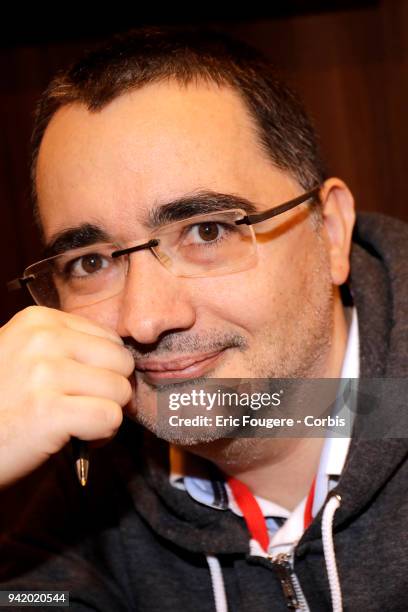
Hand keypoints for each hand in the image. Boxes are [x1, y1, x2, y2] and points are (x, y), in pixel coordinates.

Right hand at [0, 306, 133, 487]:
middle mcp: (42, 339)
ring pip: (120, 392)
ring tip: (77, 423)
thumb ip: (69, 348)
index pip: (110, 339)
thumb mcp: (26, 357)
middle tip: (83, 409)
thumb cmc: (3, 404)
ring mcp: (44, 373)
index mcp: (38, 321)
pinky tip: (77, 438)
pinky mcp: (49, 411)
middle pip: (121, 363)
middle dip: (111, 392)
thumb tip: (125, 360)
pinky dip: (101, 436)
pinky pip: (109, 418)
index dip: (105, 370)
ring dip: (106, 415)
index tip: (80, 389)